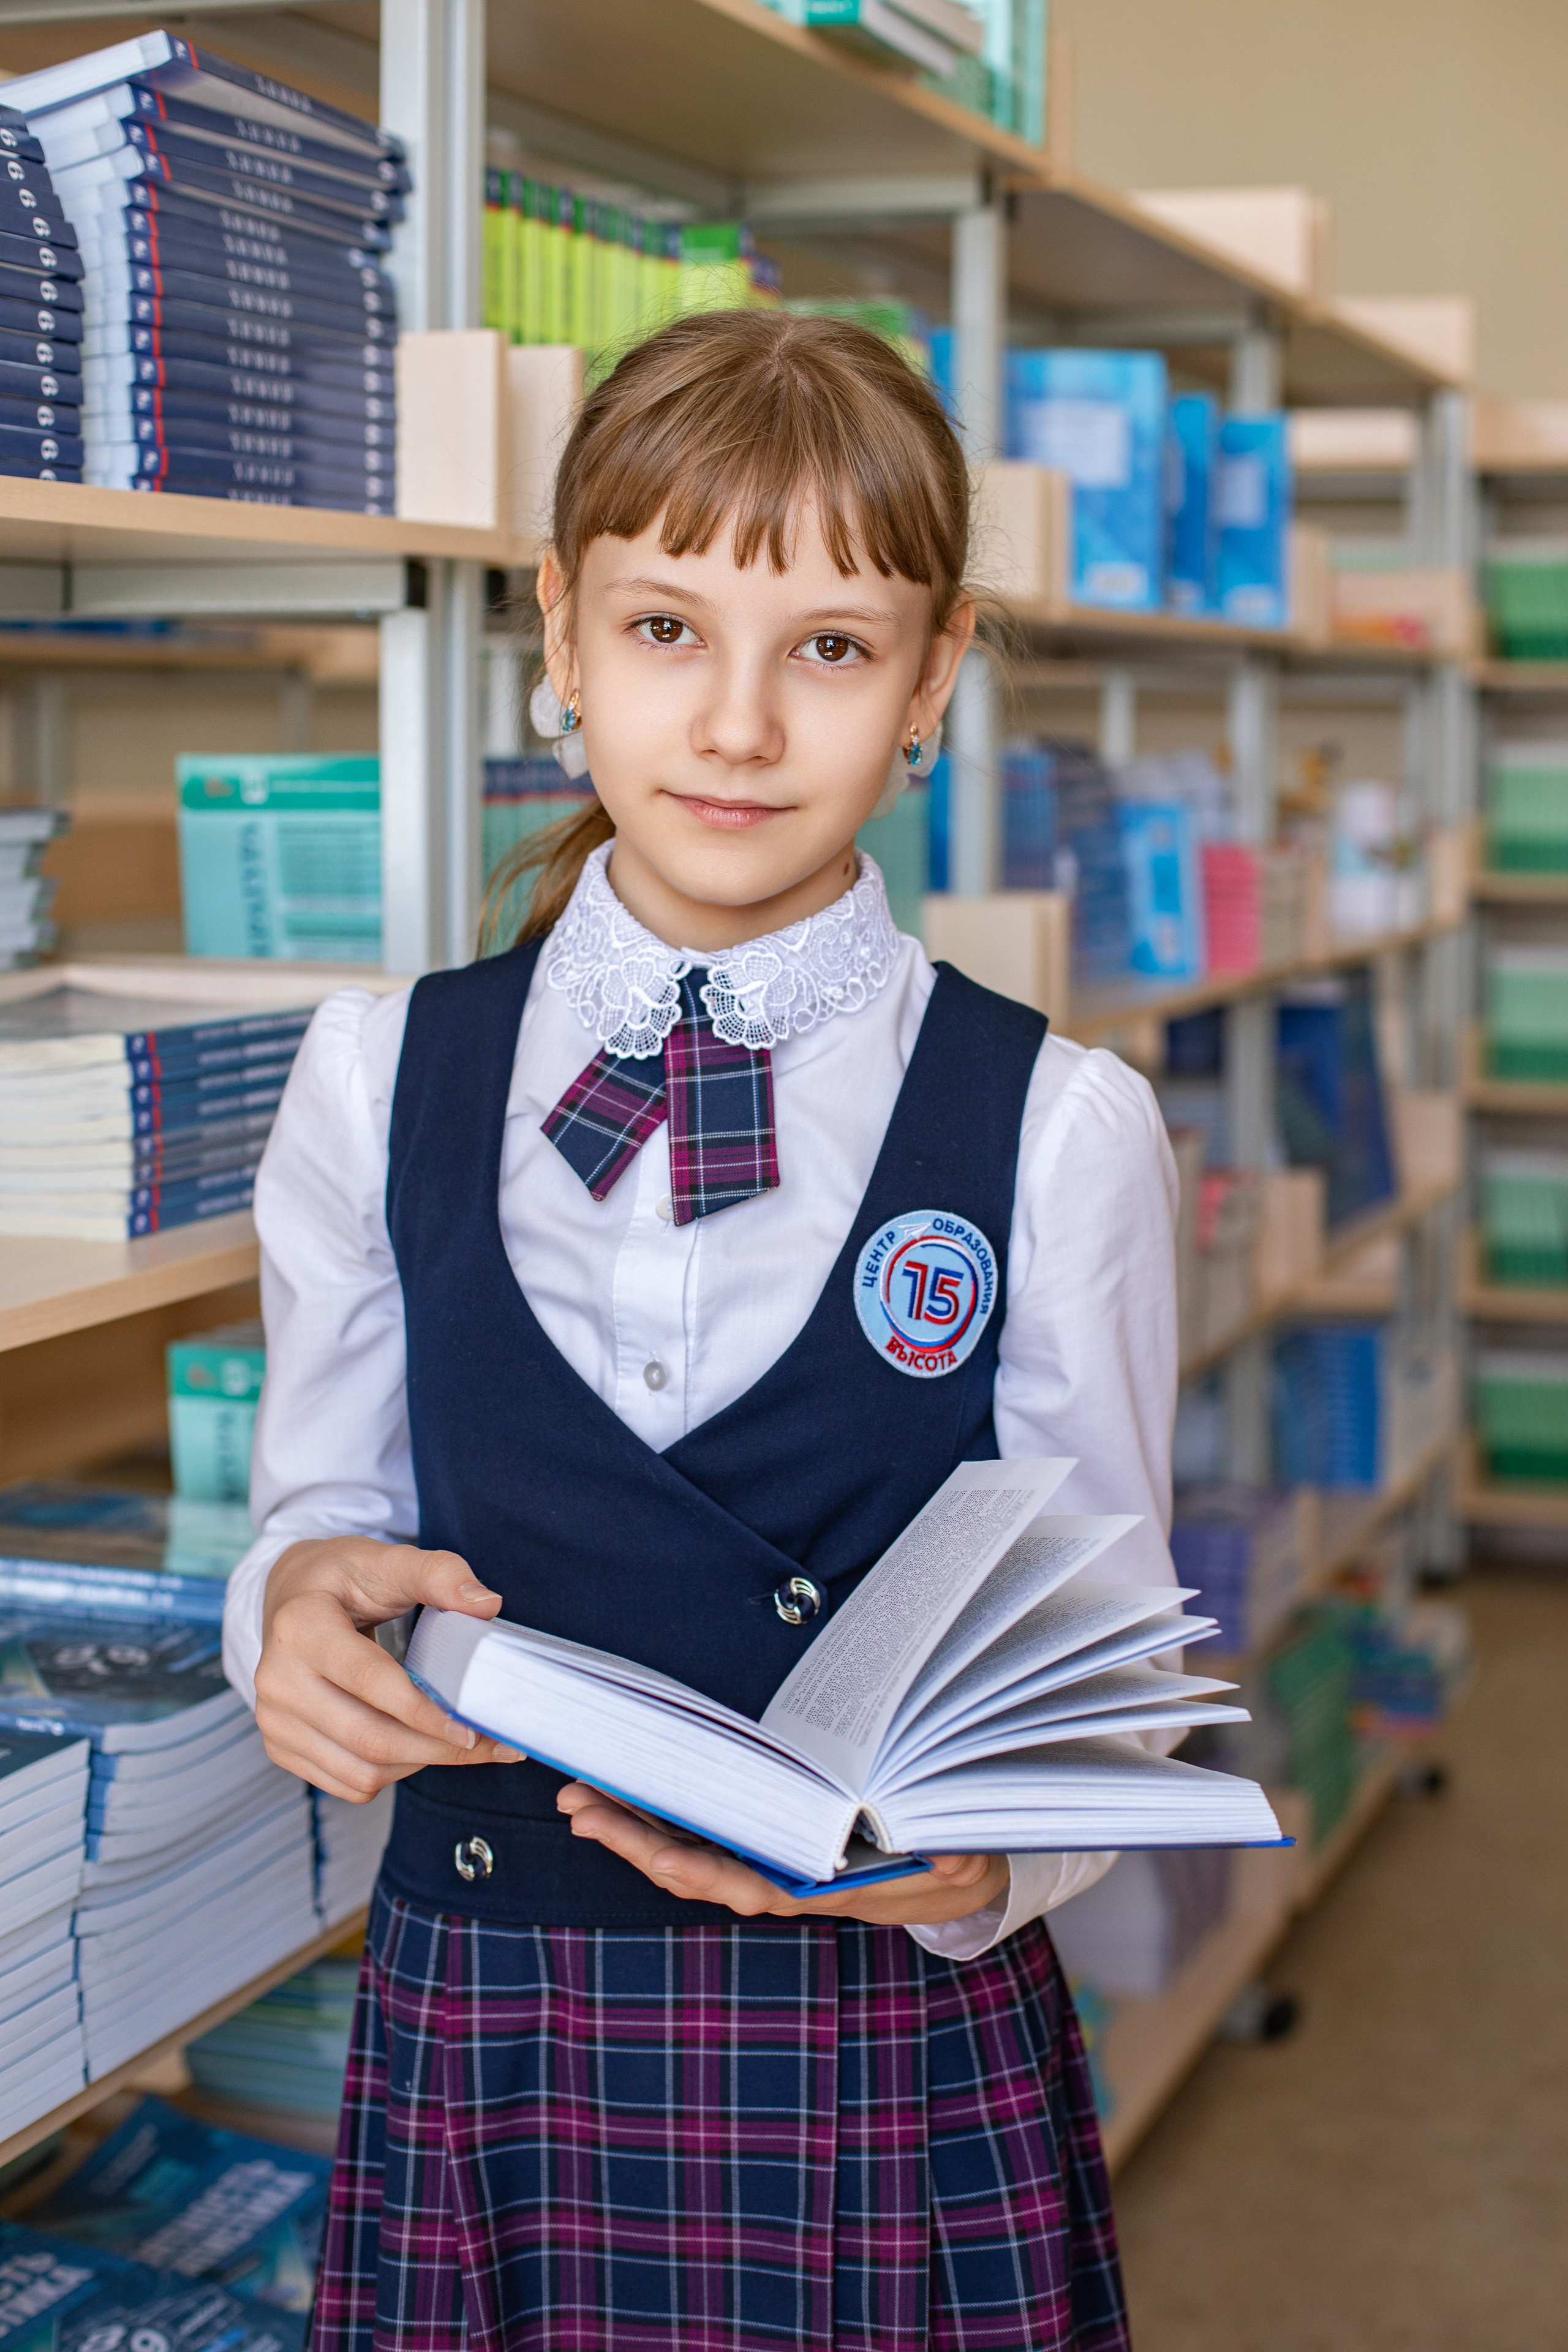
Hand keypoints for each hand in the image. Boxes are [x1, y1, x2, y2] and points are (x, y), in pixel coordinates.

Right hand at [255, 1536, 523, 1802]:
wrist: (289, 1597)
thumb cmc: (343, 1579)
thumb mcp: (386, 1561)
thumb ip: (438, 1574)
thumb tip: (486, 1604)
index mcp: (300, 1626)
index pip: (370, 1681)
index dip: (425, 1711)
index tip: (474, 1728)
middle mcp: (277, 1679)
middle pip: (368, 1738)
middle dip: (436, 1747)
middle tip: (488, 1742)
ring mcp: (273, 1719)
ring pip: (362, 1771)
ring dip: (419, 1762)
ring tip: (459, 1742)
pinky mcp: (280, 1747)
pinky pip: (349, 1782)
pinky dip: (393, 1772)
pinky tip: (417, 1745)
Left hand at [558, 1783, 1007, 1926]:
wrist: (941, 1877)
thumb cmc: (942, 1858)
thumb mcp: (956, 1856)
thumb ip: (949, 1855)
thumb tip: (950, 1851)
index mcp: (816, 1886)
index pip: (748, 1883)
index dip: (702, 1870)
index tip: (660, 1856)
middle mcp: (775, 1880)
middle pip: (692, 1867)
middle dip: (632, 1841)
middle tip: (579, 1807)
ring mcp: (758, 1862)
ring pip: (682, 1850)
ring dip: (629, 1826)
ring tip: (580, 1797)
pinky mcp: (753, 1841)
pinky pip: (695, 1833)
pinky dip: (654, 1816)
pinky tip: (620, 1794)